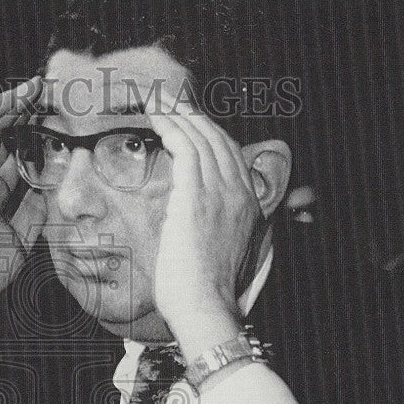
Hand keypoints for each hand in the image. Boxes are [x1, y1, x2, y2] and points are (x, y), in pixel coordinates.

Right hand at [0, 76, 45, 308]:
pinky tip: (9, 100)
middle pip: (2, 137)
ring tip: (34, 88)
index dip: (35, 138)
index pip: (16, 157)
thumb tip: (48, 188)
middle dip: (25, 113)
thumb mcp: (21, 241)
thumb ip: (34, 214)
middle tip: (50, 93)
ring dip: (9, 105)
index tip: (59, 121)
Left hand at [145, 91, 262, 354]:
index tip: (185, 119)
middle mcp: (238, 192)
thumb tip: (190, 221)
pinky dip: (171, 128)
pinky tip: (155, 118)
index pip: (228, 153)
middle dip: (191, 113)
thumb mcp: (218, 252)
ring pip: (200, 137)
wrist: (205, 307)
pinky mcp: (196, 196)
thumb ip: (212, 228)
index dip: (206, 131)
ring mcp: (219, 192)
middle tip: (166, 97)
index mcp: (248, 204)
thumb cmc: (202, 291)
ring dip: (176, 113)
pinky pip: (185, 148)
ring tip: (155, 98)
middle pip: (216, 137)